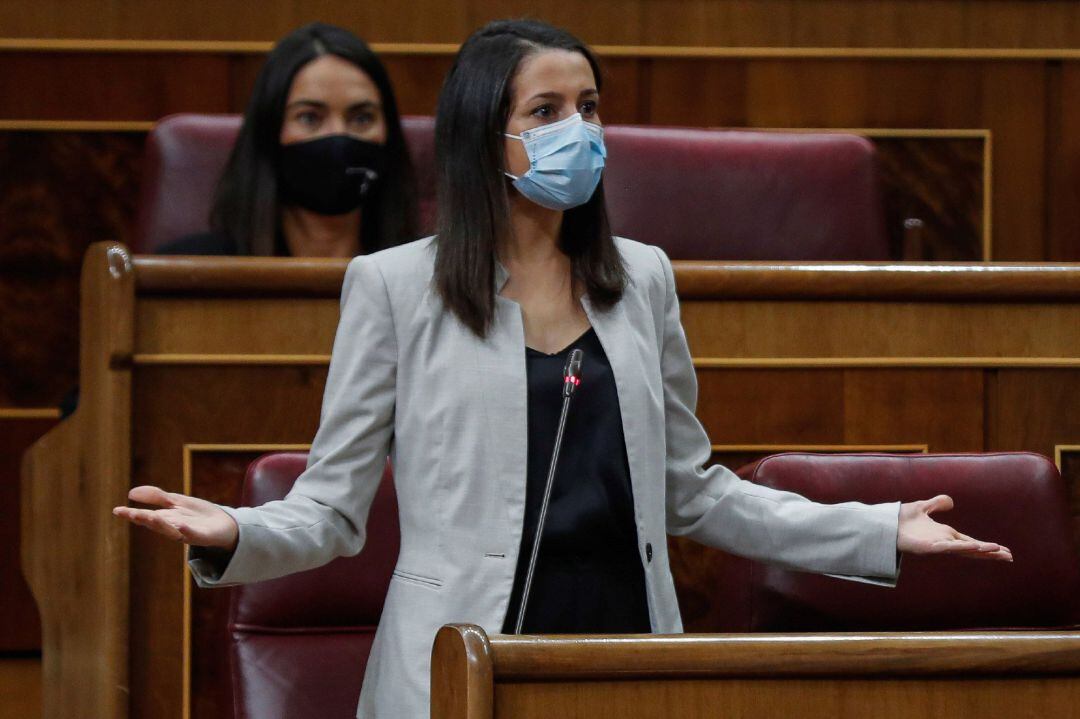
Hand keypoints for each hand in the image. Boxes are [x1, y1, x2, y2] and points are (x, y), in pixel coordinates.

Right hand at [113, 486, 238, 549]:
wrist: (225, 525)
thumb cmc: (198, 515)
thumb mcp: (176, 501)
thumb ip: (156, 497)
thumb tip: (131, 492)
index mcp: (166, 519)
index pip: (146, 516)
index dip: (132, 514)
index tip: (117, 510)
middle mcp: (173, 527)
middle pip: (156, 523)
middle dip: (143, 519)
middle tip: (130, 514)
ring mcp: (187, 533)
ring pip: (171, 530)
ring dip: (161, 524)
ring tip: (149, 517)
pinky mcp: (203, 537)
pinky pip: (193, 535)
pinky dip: (186, 531)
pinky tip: (181, 526)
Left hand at [897, 495, 1011, 560]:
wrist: (884, 525)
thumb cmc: (901, 520)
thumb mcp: (923, 507)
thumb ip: (936, 504)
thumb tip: (950, 502)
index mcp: (946, 535)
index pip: (971, 541)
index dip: (987, 546)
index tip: (1004, 550)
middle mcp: (944, 542)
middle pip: (973, 548)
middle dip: (990, 553)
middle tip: (1010, 557)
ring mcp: (937, 545)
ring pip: (964, 549)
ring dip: (981, 550)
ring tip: (998, 551)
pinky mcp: (929, 547)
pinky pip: (948, 547)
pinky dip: (962, 546)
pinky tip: (975, 546)